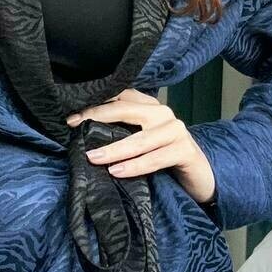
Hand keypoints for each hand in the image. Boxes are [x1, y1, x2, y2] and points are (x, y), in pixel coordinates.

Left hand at [66, 88, 216, 206]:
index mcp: (150, 106)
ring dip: (114, 149)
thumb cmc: (163, 158)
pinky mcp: (185, 150)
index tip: (71, 118)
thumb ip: (122, 133)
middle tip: (74, 128)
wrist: (199, 176)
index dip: (95, 104)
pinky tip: (117, 171)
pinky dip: (135, 166)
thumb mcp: (141, 142)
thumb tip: (84, 135)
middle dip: (98, 118)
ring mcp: (176, 130)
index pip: (121, 96)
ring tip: (93, 157)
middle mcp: (163, 113)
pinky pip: (155, 158)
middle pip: (127, 110)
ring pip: (139, 139)